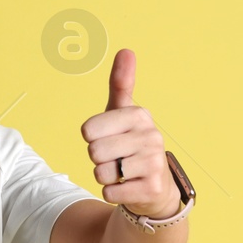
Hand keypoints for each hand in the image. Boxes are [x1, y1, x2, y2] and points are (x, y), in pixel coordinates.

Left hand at [81, 47, 177, 218]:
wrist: (154, 186)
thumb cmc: (130, 144)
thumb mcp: (122, 112)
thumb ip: (121, 83)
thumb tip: (126, 50)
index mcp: (139, 115)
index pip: (88, 130)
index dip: (92, 138)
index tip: (108, 138)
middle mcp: (151, 136)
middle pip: (94, 152)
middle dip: (98, 159)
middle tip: (115, 158)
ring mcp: (154, 163)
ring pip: (101, 173)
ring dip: (105, 176)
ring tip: (122, 172)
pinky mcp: (152, 188)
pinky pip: (110, 192)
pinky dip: (112, 192)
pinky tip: (127, 187)